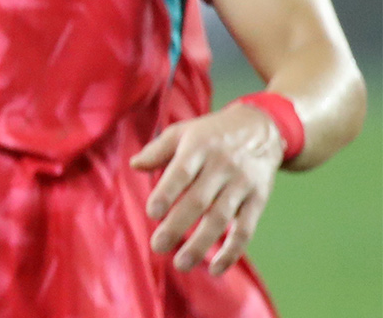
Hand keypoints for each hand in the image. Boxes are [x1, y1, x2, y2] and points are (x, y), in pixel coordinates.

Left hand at [131, 101, 285, 273]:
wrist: (261, 129)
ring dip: (201, 244)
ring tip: (181, 263)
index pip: (182, 172)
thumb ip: (158, 150)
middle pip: (199, 200)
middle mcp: (222, 166)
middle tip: (158, 246)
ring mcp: (242, 185)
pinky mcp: (258, 201)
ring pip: (221, 219)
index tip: (153, 213)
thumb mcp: (183, 132)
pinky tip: (215, 268)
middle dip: (177, 226)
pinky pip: (245, 229)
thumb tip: (134, 166)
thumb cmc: (210, 134)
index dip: (167, 193)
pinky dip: (232, 251)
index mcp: (199, 147)